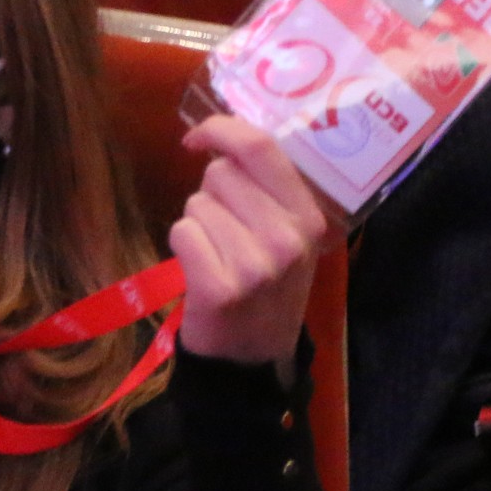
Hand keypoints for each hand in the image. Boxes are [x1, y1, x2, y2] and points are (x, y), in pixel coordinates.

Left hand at [171, 116, 332, 365]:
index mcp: (308, 217)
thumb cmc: (266, 288)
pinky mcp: (220, 287)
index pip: (261, 147)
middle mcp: (287, 238)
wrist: (250, 360)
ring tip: (218, 256)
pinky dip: (183, 247)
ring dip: (197, 224)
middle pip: (220, 174)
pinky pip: (182, 232)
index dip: (221, 129)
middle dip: (211, 194)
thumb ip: (268, 187)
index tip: (197, 138)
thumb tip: (221, 133)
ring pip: (196, 204)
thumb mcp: (288, 237)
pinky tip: (202, 271)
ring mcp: (255, 265)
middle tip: (227, 232)